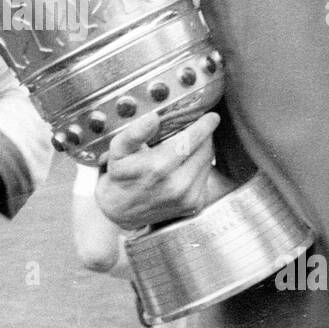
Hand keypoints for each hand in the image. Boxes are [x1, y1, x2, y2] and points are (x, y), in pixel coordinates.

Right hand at [95, 111, 218, 232]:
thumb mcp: (118, 150)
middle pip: (205, 149)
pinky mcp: (195, 205)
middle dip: (203, 135)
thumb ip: (135, 132)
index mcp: (159, 167)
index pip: (191, 139)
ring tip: (187, 146)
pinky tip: (185, 165)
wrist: (121, 211)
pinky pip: (206, 177)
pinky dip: (200, 166)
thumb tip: (153, 118)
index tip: (211, 116)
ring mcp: (188, 198)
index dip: (204, 125)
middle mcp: (178, 185)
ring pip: (208, 162)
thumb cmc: (120, 176)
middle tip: (194, 128)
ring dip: (202, 150)